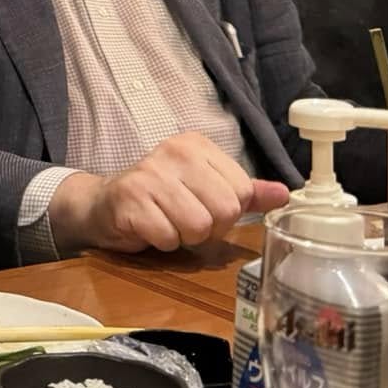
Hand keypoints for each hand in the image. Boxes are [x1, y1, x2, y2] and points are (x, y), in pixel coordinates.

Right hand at [51, 133, 290, 252]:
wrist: (101, 205)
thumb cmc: (159, 198)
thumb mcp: (204, 189)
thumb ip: (245, 192)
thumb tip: (285, 195)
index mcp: (196, 145)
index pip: (242, 191)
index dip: (227, 211)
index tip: (201, 206)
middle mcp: (173, 151)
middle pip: (225, 209)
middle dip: (209, 227)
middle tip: (184, 220)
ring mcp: (149, 174)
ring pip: (198, 226)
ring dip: (185, 237)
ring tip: (167, 224)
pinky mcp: (129, 199)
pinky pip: (169, 237)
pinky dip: (163, 242)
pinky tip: (150, 229)